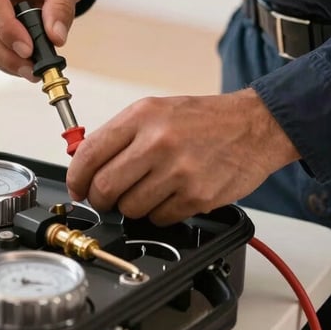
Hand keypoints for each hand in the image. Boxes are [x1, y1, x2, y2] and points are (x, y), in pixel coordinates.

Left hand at [65, 88, 299, 224]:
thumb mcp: (155, 111)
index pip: (90, 153)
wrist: (253, 126)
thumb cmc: (202, 120)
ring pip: (130, 208)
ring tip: (150, 189)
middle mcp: (157, 142)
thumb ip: (119, 135)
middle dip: (100, 198)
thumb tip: (85, 164)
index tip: (77, 187)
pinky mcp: (196, 196)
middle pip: (105, 187)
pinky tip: (171, 195)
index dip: (77, 177)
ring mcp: (178, 171)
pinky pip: (158, 218)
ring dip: (133, 206)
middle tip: (107, 197)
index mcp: (142, 116)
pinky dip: (159, 214)